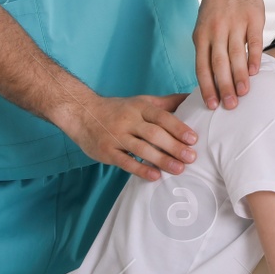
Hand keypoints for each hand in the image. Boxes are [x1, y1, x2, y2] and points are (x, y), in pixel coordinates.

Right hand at [59, 93, 196, 180]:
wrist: (81, 113)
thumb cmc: (118, 109)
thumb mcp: (142, 101)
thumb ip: (167, 102)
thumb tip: (193, 97)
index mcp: (139, 107)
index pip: (161, 117)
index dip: (178, 128)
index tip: (193, 139)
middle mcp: (128, 120)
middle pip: (154, 134)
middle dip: (174, 146)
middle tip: (191, 157)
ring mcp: (116, 136)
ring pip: (141, 149)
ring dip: (161, 160)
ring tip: (179, 169)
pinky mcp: (106, 152)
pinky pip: (125, 162)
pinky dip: (140, 169)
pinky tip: (155, 176)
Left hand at [194, 0, 264, 110]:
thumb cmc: (216, 6)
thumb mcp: (203, 26)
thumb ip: (208, 50)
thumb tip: (212, 79)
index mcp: (201, 35)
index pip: (202, 66)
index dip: (206, 87)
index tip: (212, 105)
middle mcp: (216, 30)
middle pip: (219, 64)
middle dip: (224, 87)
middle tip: (230, 106)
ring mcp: (235, 24)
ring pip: (236, 55)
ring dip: (239, 77)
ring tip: (244, 93)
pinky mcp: (253, 19)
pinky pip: (253, 42)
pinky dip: (254, 58)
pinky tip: (255, 72)